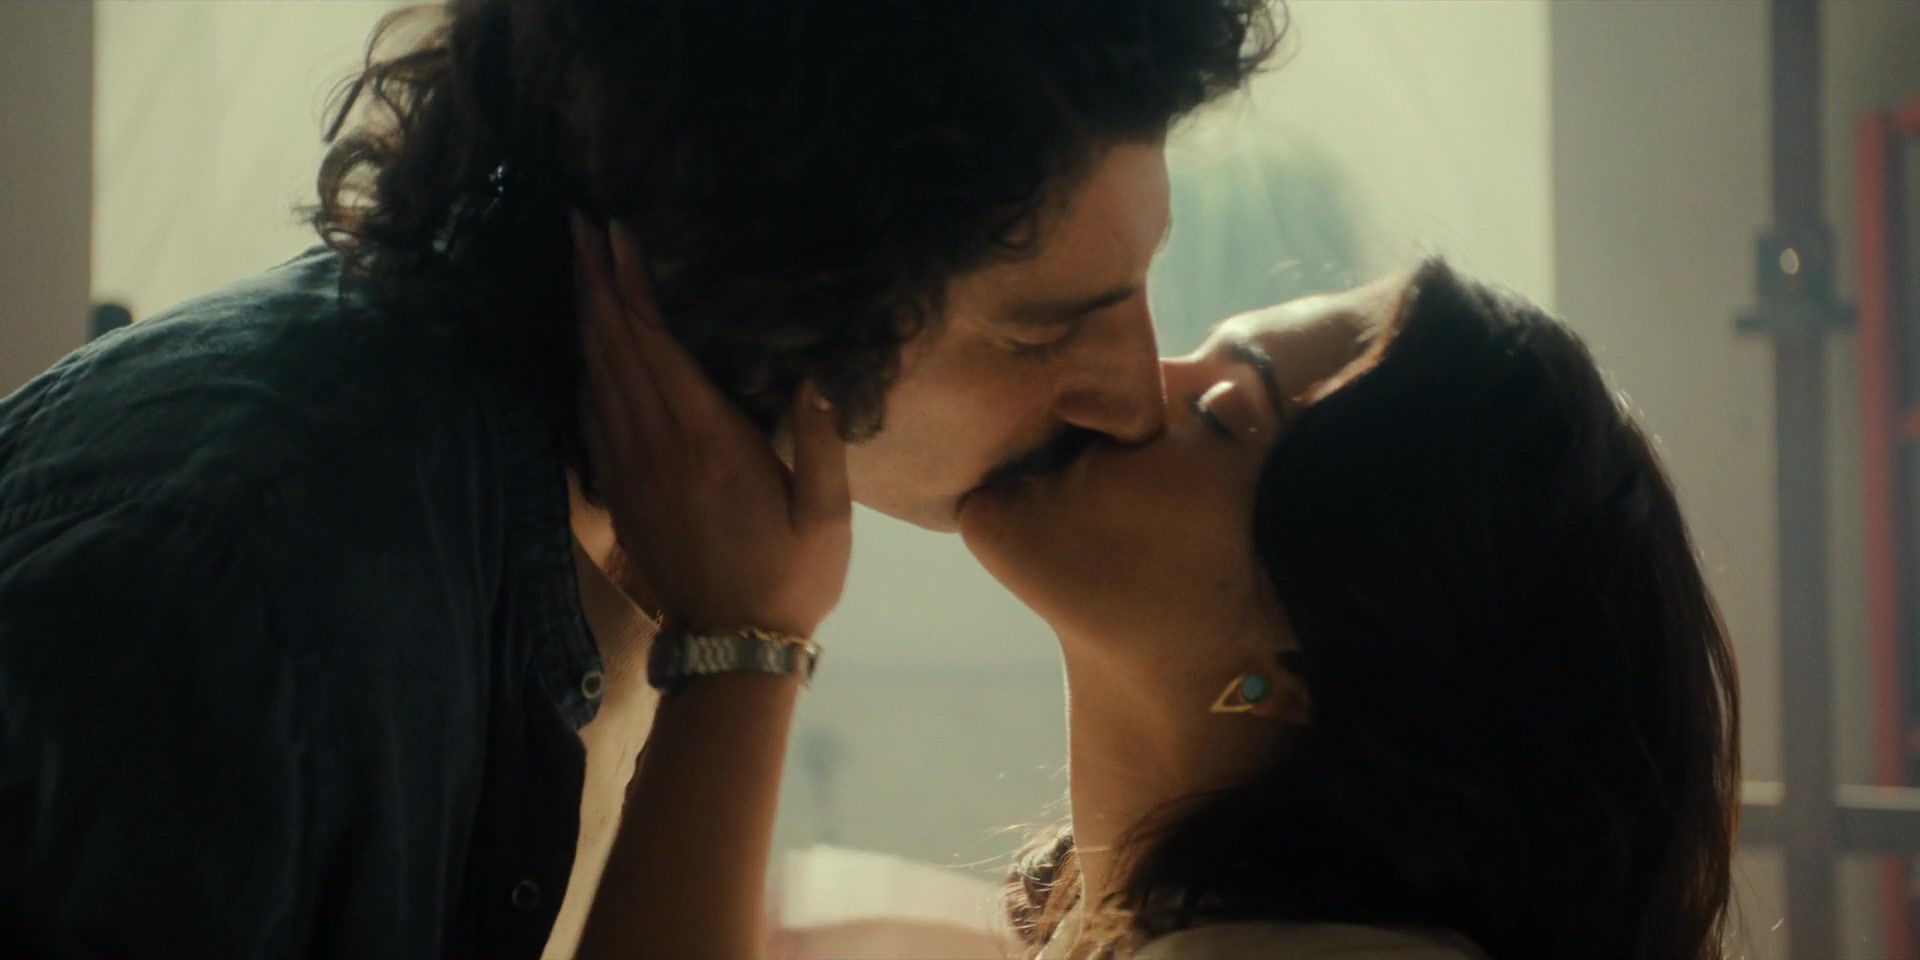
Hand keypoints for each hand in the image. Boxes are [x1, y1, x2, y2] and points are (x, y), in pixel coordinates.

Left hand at [571, 212, 851, 637]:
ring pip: (593, 376)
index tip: (616, 232)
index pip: (656, 344)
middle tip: (575, 222)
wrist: (730, 649)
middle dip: (592, 280)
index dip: (631, 285)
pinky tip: (582, 345)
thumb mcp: (827, 515)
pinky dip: (581, 369)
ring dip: (581, 316)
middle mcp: (657, 447)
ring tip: (575, 266)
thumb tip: (813, 374)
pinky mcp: (619, 493)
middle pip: (611, 347)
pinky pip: (588, 417)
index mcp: (708, 442)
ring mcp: (629, 471)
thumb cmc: (791, 578)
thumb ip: (821, 441)